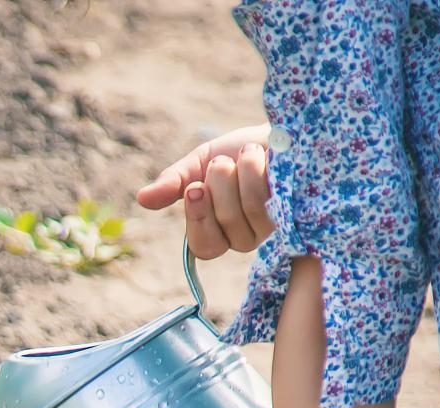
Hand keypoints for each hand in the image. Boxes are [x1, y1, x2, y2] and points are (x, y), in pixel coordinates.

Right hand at [136, 124, 274, 258]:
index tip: (194, 187)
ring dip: (242, 173)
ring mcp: (274, 227)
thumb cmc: (240, 150)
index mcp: (219, 232)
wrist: (282, 129)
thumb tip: (142, 198)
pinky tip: (265, 156)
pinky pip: (271, 198)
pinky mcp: (296, 211)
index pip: (204, 246)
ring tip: (247, 153)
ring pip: (249, 210)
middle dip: (220, 186)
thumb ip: (174, 182)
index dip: (198, 219)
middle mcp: (246, 237)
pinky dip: (260, 170)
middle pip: (226, 225)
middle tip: (223, 162)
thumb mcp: (200, 163)